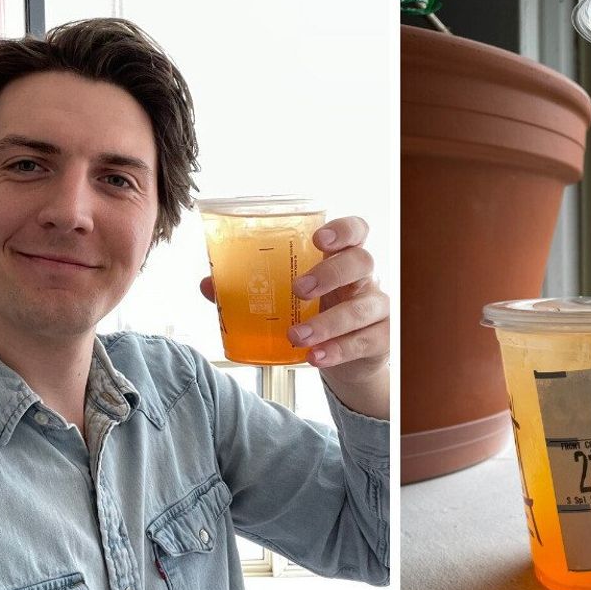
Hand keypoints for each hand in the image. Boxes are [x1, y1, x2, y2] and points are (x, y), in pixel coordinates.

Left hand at [198, 216, 388, 418]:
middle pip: (362, 261)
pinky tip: (315, 357)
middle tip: (299, 290)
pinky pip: (365, 341)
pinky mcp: (381, 339)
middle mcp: (365, 278)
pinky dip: (338, 350)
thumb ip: (252, 288)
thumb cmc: (319, 313)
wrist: (351, 359)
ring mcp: (378, 308)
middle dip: (331, 273)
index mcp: (342, 258)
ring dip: (328, 322)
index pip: (356, 230)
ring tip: (295, 336)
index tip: (319, 240)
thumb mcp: (291, 298)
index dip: (343, 230)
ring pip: (364, 307)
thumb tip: (209, 284)